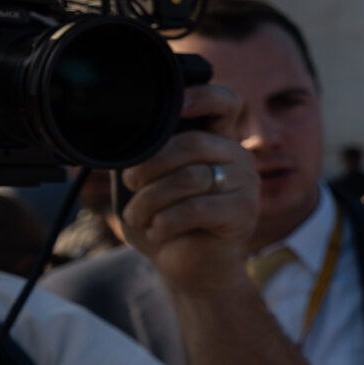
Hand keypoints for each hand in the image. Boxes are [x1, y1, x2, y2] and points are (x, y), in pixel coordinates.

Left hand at [118, 85, 257, 296]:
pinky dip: (165, 222)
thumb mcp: (146, 182)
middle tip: (133, 184)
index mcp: (217, 141)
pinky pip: (195, 208)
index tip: (176, 107)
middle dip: (149, 166)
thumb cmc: (167, 222)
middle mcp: (237, 156)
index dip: (204, 96)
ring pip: (189, 178)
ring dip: (150, 200)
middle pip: (192, 143)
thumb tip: (117, 131)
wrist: (189, 268)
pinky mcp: (243, 212)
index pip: (226, 102)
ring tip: (139, 216)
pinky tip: (159, 231)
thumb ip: (142, 153)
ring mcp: (246, 183)